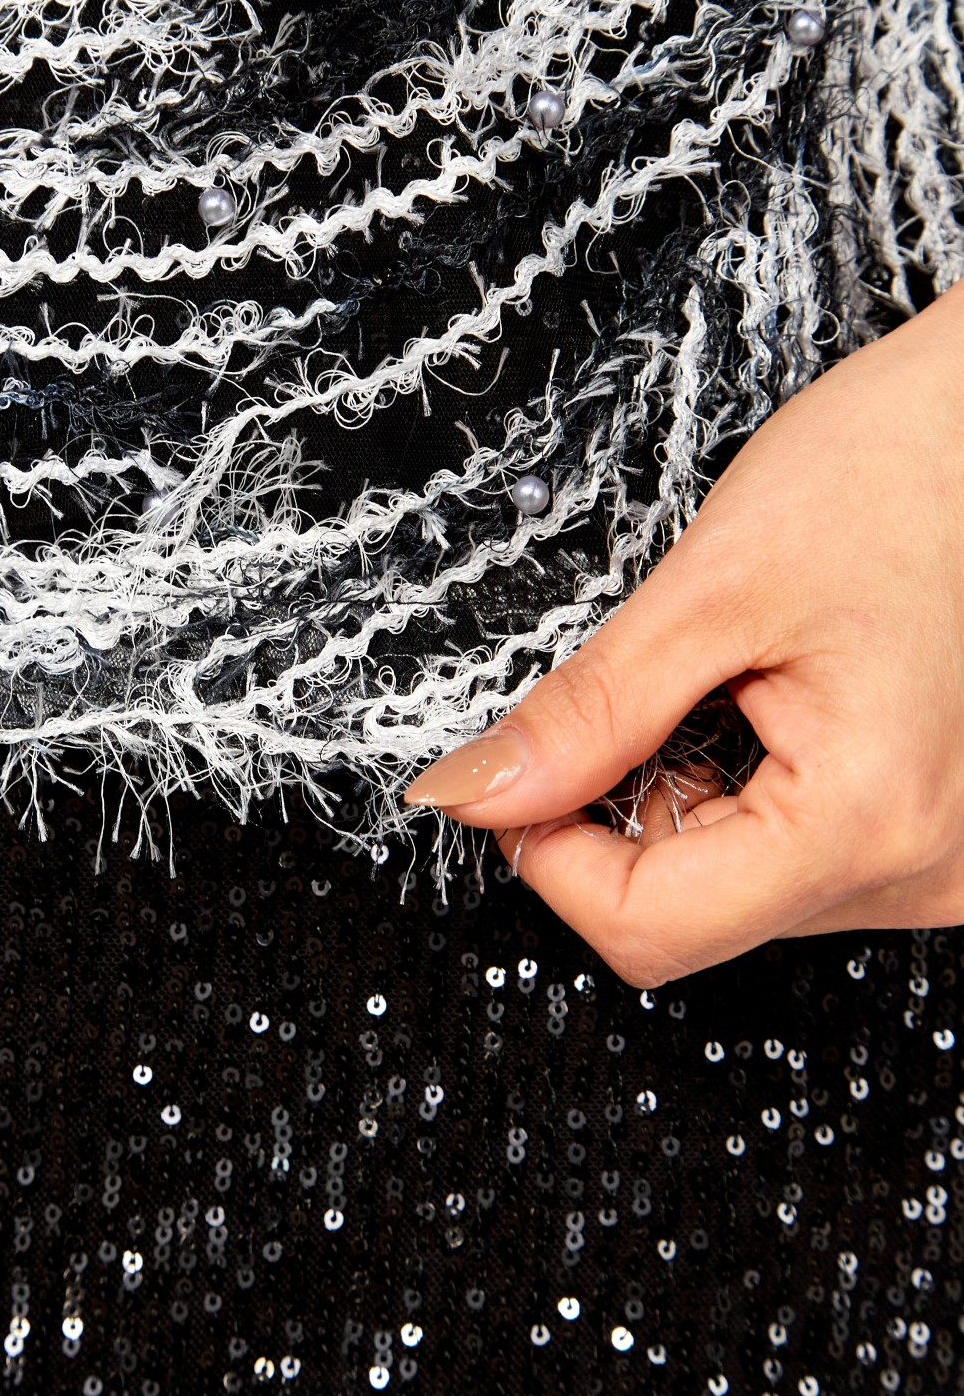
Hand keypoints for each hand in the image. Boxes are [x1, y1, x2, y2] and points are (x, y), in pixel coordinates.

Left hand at [402, 278, 963, 985]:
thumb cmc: (909, 466)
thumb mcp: (714, 585)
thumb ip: (590, 710)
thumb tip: (479, 789)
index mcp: (870, 820)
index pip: (650, 929)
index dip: (549, 855)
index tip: (511, 781)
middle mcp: (933, 869)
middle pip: (701, 911)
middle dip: (634, 807)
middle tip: (659, 685)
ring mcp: (952, 859)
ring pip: (752, 884)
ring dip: (704, 794)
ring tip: (750, 680)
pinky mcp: (951, 831)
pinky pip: (814, 851)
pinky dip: (764, 788)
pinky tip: (789, 701)